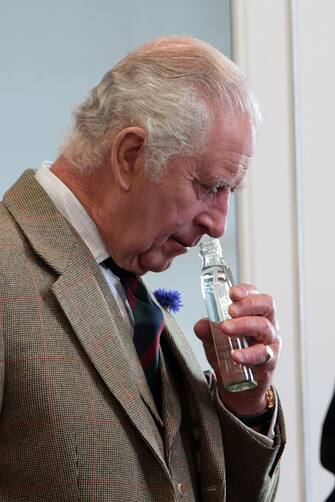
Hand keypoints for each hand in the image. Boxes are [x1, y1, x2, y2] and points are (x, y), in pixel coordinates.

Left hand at [194, 283, 280, 415]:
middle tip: (231, 310)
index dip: (246, 291)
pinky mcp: (270, 362)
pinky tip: (235, 355)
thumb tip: (200, 325)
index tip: (232, 293)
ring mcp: (270, 342)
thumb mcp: (214, 339)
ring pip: (264, 327)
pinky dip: (248, 354)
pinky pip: (263, 355)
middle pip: (266, 305)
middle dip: (248, 304)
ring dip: (244, 325)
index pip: (255, 295)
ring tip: (226, 328)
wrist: (239, 386)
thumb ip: (207, 330)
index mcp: (255, 313)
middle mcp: (267, 324)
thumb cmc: (230, 354)